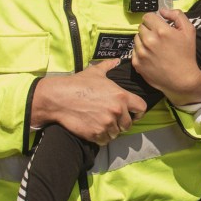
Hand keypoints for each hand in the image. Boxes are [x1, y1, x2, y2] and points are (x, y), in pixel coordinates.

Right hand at [31, 59, 146, 144]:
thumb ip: (108, 66)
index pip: (141, 108)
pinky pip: (104, 140)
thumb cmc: (77, 83)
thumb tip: (117, 60)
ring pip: (116, 134)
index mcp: (121, 96)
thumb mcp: (95, 72)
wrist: (59, 98)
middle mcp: (117, 110)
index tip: (134, 114)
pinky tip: (94, 130)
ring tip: (101, 124)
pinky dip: (100, 138)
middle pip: (128, 124)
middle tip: (112, 120)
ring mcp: (107, 123)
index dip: (138, 112)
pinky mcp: (96, 133)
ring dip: (110, 131)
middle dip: (121, 123)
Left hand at [132, 8, 200, 105]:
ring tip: (154, 48)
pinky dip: (141, 52)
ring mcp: (141, 52)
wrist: (182, 79)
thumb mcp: (189, 31)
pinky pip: (134, 51)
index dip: (153, 20)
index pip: (147, 16)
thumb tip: (162, 11)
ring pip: (136, 39)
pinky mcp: (136, 63)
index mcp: (161, 30)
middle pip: (141, 27)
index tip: (158, 25)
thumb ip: (177, 15)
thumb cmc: (187, 54)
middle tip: (158, 38)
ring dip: (143, 40)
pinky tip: (151, 57)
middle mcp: (149, 40)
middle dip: (149, 30)